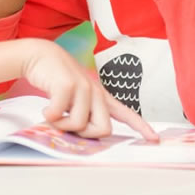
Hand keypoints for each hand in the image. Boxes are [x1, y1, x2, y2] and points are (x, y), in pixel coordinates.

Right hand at [19, 39, 158, 141]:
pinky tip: (45, 107)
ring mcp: (83, 87)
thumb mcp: (74, 96)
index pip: (126, 113)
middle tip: (68, 124)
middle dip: (84, 134)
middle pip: (103, 129)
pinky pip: (59, 116)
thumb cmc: (55, 79)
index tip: (154, 139)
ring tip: (52, 112)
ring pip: (80, 125)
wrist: (40, 54)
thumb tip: (82, 134)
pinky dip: (49, 116)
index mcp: (100, 96)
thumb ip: (83, 112)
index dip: (141, 127)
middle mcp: (96, 91)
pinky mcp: (68, 85)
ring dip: (61, 125)